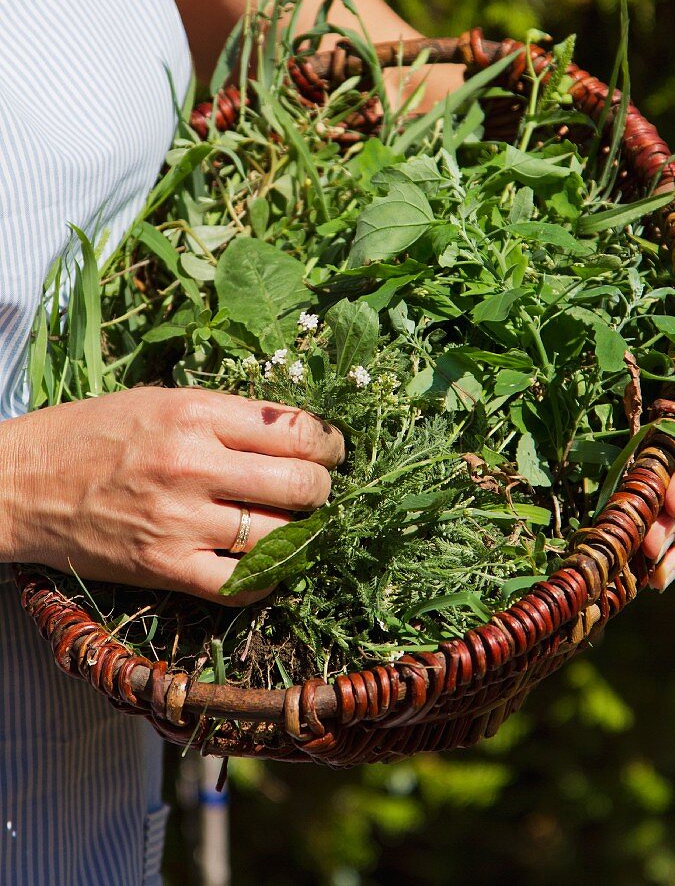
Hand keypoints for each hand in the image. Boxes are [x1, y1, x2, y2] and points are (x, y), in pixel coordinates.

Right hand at [0, 388, 343, 605]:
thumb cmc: (92, 433)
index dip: (329, 443)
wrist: (21, 483)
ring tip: (296, 525)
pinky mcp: (165, 566)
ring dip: (301, 533)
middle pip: (302, 484)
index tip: (331, 450)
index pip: (298, 430)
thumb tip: (293, 432)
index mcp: (197, 413)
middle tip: (317, 490)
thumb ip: (226, 416)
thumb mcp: (161, 400)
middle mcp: (195, 464)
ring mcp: (181, 519)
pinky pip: (242, 585)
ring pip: (281, 535)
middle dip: (323, 489)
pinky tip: (269, 565)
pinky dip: (268, 579)